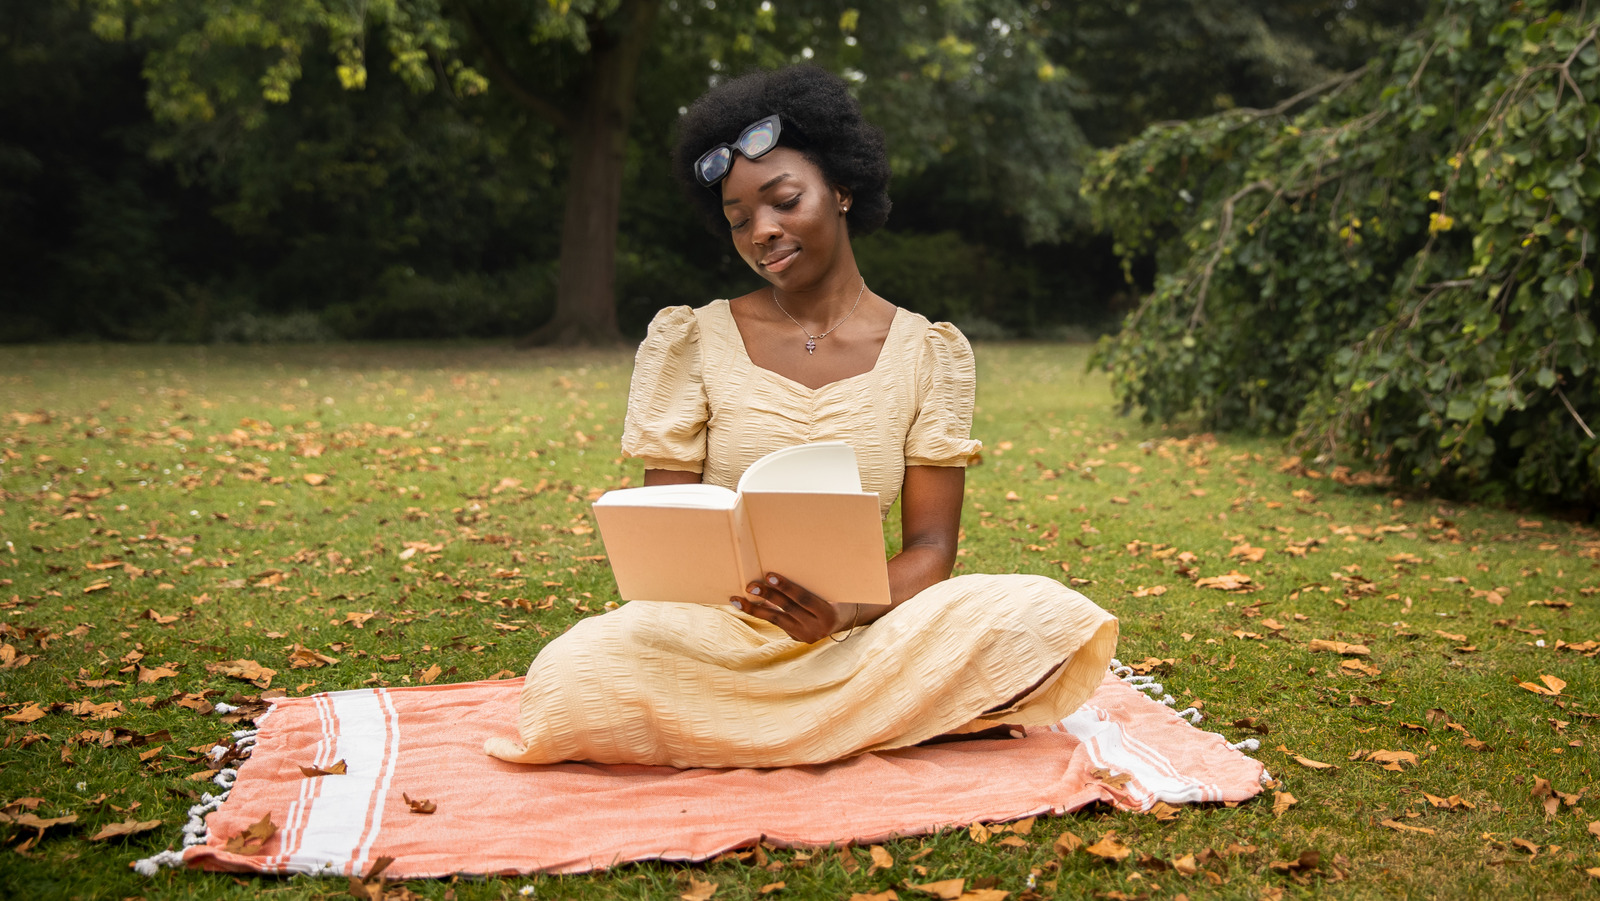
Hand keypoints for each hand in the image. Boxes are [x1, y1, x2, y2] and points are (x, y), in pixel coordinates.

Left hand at [730, 572, 844, 643]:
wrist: (844, 620)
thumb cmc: (836, 596)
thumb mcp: (829, 590)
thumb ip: (811, 585)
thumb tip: (780, 571)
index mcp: (827, 613)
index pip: (803, 599)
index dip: (786, 587)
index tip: (769, 576)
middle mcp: (816, 628)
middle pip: (787, 610)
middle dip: (767, 597)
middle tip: (750, 586)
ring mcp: (806, 636)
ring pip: (776, 620)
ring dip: (754, 610)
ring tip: (737, 599)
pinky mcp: (796, 638)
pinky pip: (777, 623)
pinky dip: (762, 613)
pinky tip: (747, 605)